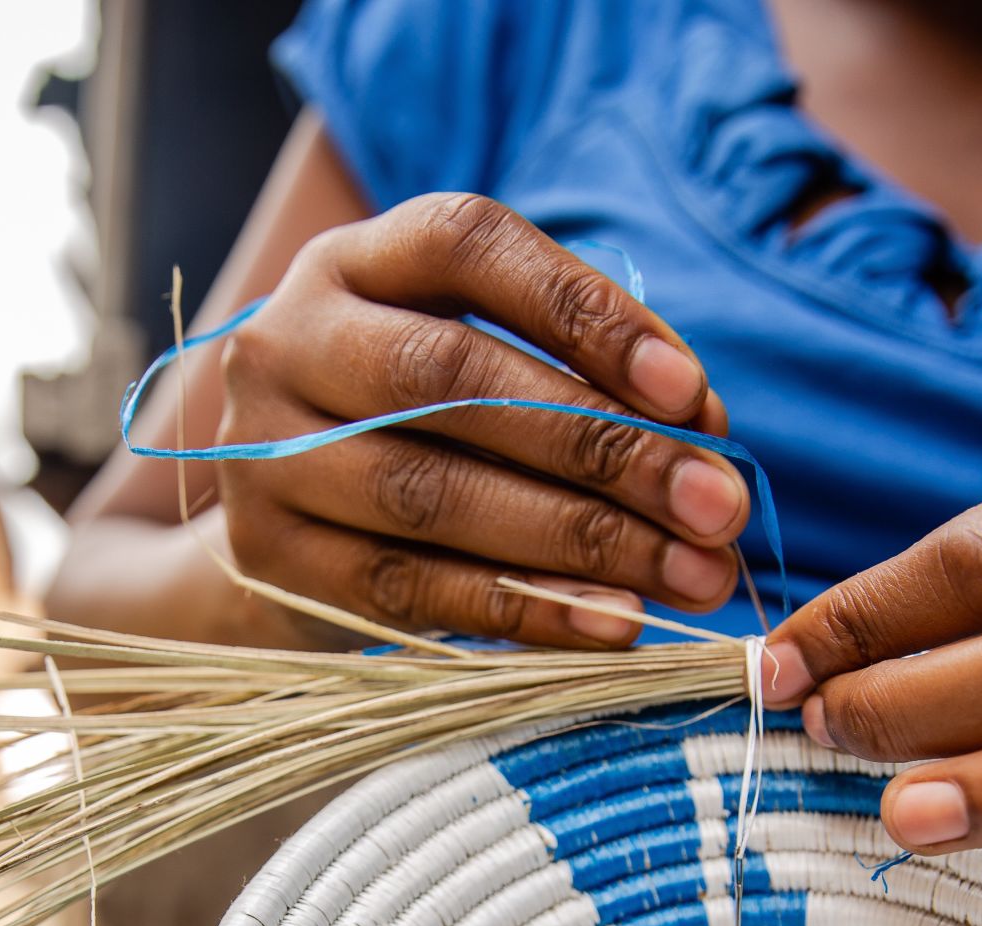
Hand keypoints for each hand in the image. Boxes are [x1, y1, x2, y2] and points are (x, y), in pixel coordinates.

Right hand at [213, 193, 752, 646]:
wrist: (278, 518)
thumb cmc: (420, 424)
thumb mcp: (487, 361)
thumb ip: (587, 374)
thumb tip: (704, 430)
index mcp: (354, 261)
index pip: (469, 247)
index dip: (585, 313)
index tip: (690, 391)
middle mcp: (288, 340)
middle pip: (452, 378)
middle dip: (604, 447)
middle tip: (716, 504)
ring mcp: (265, 452)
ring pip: (432, 492)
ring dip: (580, 540)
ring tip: (688, 576)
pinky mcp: (270, 556)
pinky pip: (411, 590)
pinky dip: (524, 609)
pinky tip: (612, 623)